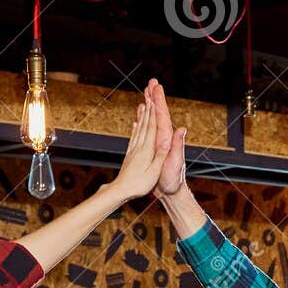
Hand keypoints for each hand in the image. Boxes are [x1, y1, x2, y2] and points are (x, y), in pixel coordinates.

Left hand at [107, 83, 171, 202]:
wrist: (121, 191)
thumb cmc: (139, 185)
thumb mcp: (154, 172)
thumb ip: (161, 155)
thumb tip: (167, 140)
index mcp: (147, 150)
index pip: (151, 128)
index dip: (154, 113)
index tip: (154, 100)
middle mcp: (139, 147)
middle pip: (145, 125)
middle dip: (148, 110)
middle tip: (149, 96)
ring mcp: (133, 150)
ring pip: (139, 129)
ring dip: (142, 116)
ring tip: (143, 104)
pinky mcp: (130, 155)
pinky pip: (134, 138)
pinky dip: (136, 128)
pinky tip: (135, 124)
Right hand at [150, 81, 187, 199]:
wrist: (171, 192)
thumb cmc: (173, 180)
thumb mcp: (176, 163)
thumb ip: (178, 146)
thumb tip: (182, 129)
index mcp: (167, 138)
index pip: (163, 115)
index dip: (159, 100)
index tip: (156, 86)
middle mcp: (164, 138)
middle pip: (158, 113)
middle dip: (154, 97)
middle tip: (151, 81)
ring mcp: (159, 142)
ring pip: (152, 120)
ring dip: (149, 106)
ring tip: (145, 93)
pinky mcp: (154, 148)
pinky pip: (147, 131)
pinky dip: (144, 121)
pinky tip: (140, 116)